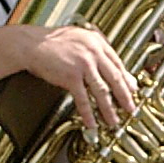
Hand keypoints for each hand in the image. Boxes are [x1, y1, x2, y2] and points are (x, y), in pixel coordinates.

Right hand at [20, 23, 136, 132]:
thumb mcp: (80, 40)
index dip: (126, 80)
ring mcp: (83, 64)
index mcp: (97, 42)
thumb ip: (97, 52)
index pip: (118, 64)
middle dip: (125, 97)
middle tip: (130, 109)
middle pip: (115, 78)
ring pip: (102, 91)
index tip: (132, 91)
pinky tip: (92, 123)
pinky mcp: (71, 76)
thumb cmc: (53, 42)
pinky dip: (88, 113)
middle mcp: (93, 52)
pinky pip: (83, 99)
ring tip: (113, 121)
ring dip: (109, 109)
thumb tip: (109, 66)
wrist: (31, 44)